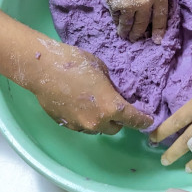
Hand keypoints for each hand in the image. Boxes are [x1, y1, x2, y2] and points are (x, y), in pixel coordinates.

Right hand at [29, 39, 152, 133]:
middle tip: (116, 107)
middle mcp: (97, 121)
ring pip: (97, 128)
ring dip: (100, 120)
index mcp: (111, 106)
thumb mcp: (101, 69)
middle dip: (118, 120)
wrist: (43, 69)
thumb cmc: (74, 63)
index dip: (143, 121)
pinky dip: (85, 119)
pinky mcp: (66, 124)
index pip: (133, 119)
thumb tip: (112, 91)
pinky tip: (79, 105)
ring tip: (94, 105)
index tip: (148, 121)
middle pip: (115, 128)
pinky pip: (81, 126)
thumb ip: (111, 85)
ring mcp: (80, 125)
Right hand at [93, 0, 188, 43]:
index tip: (157, 41)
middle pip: (142, 24)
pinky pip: (117, 17)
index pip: (160, 18)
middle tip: (137, 38)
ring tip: (125, 35)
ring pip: (128, 24)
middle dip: (139, 34)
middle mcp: (145, 1)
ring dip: (126, 32)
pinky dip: (117, 21)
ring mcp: (129, 4)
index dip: (158, 31)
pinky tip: (117, 22)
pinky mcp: (114, 3)